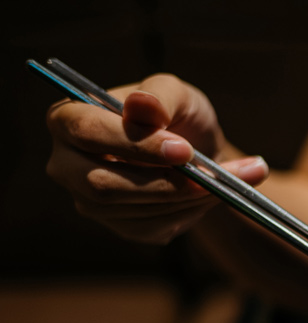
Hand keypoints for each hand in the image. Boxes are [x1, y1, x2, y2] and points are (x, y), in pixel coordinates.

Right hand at [45, 73, 268, 244]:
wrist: (201, 153)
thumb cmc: (179, 116)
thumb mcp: (177, 94)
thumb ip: (160, 96)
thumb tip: (143, 106)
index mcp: (69, 119)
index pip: (85, 131)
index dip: (135, 144)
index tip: (183, 150)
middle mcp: (67, 164)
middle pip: (101, 184)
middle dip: (163, 182)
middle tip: (208, 176)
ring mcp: (91, 200)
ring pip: (134, 209)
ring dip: (186, 196)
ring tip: (223, 180)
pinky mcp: (122, 226)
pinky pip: (154, 226)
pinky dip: (190, 210)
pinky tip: (210, 194)